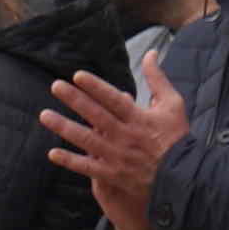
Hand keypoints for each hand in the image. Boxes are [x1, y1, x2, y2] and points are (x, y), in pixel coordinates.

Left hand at [38, 65, 185, 229]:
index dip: (95, 87)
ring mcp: (118, 156)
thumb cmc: (176, 137)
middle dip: (74, 100)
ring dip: (64, 127)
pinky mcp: (113, 174)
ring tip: (44, 115)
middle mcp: (126, 136)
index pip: (114, 99)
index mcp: (139, 118)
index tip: (77, 75)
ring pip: (86, 140)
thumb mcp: (173, 104)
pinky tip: (52, 153)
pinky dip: (70, 161)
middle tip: (55, 86)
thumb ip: (157, 78)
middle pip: (96, 115)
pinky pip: (88, 167)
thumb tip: (150, 53)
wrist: (183, 176)